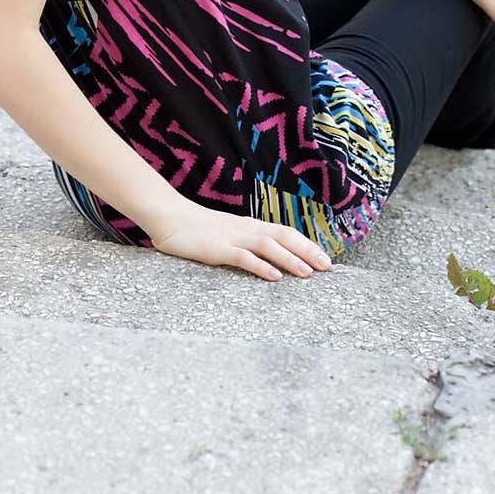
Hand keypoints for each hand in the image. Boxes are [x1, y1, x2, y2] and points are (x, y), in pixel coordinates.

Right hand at [147, 198, 333, 281]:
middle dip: (306, 250)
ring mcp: (231, 238)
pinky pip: (242, 258)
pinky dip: (260, 267)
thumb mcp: (225, 232)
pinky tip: (274, 277)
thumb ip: (243, 242)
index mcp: (249, 225)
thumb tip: (265, 256)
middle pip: (282, 236)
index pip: (284, 232)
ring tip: (308, 273)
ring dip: (290, 259)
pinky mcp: (216, 249)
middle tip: (327, 267)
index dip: (306, 244)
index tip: (324, 258)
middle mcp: (245, 229)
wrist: (167, 215)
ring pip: (267, 246)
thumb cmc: (194, 227)